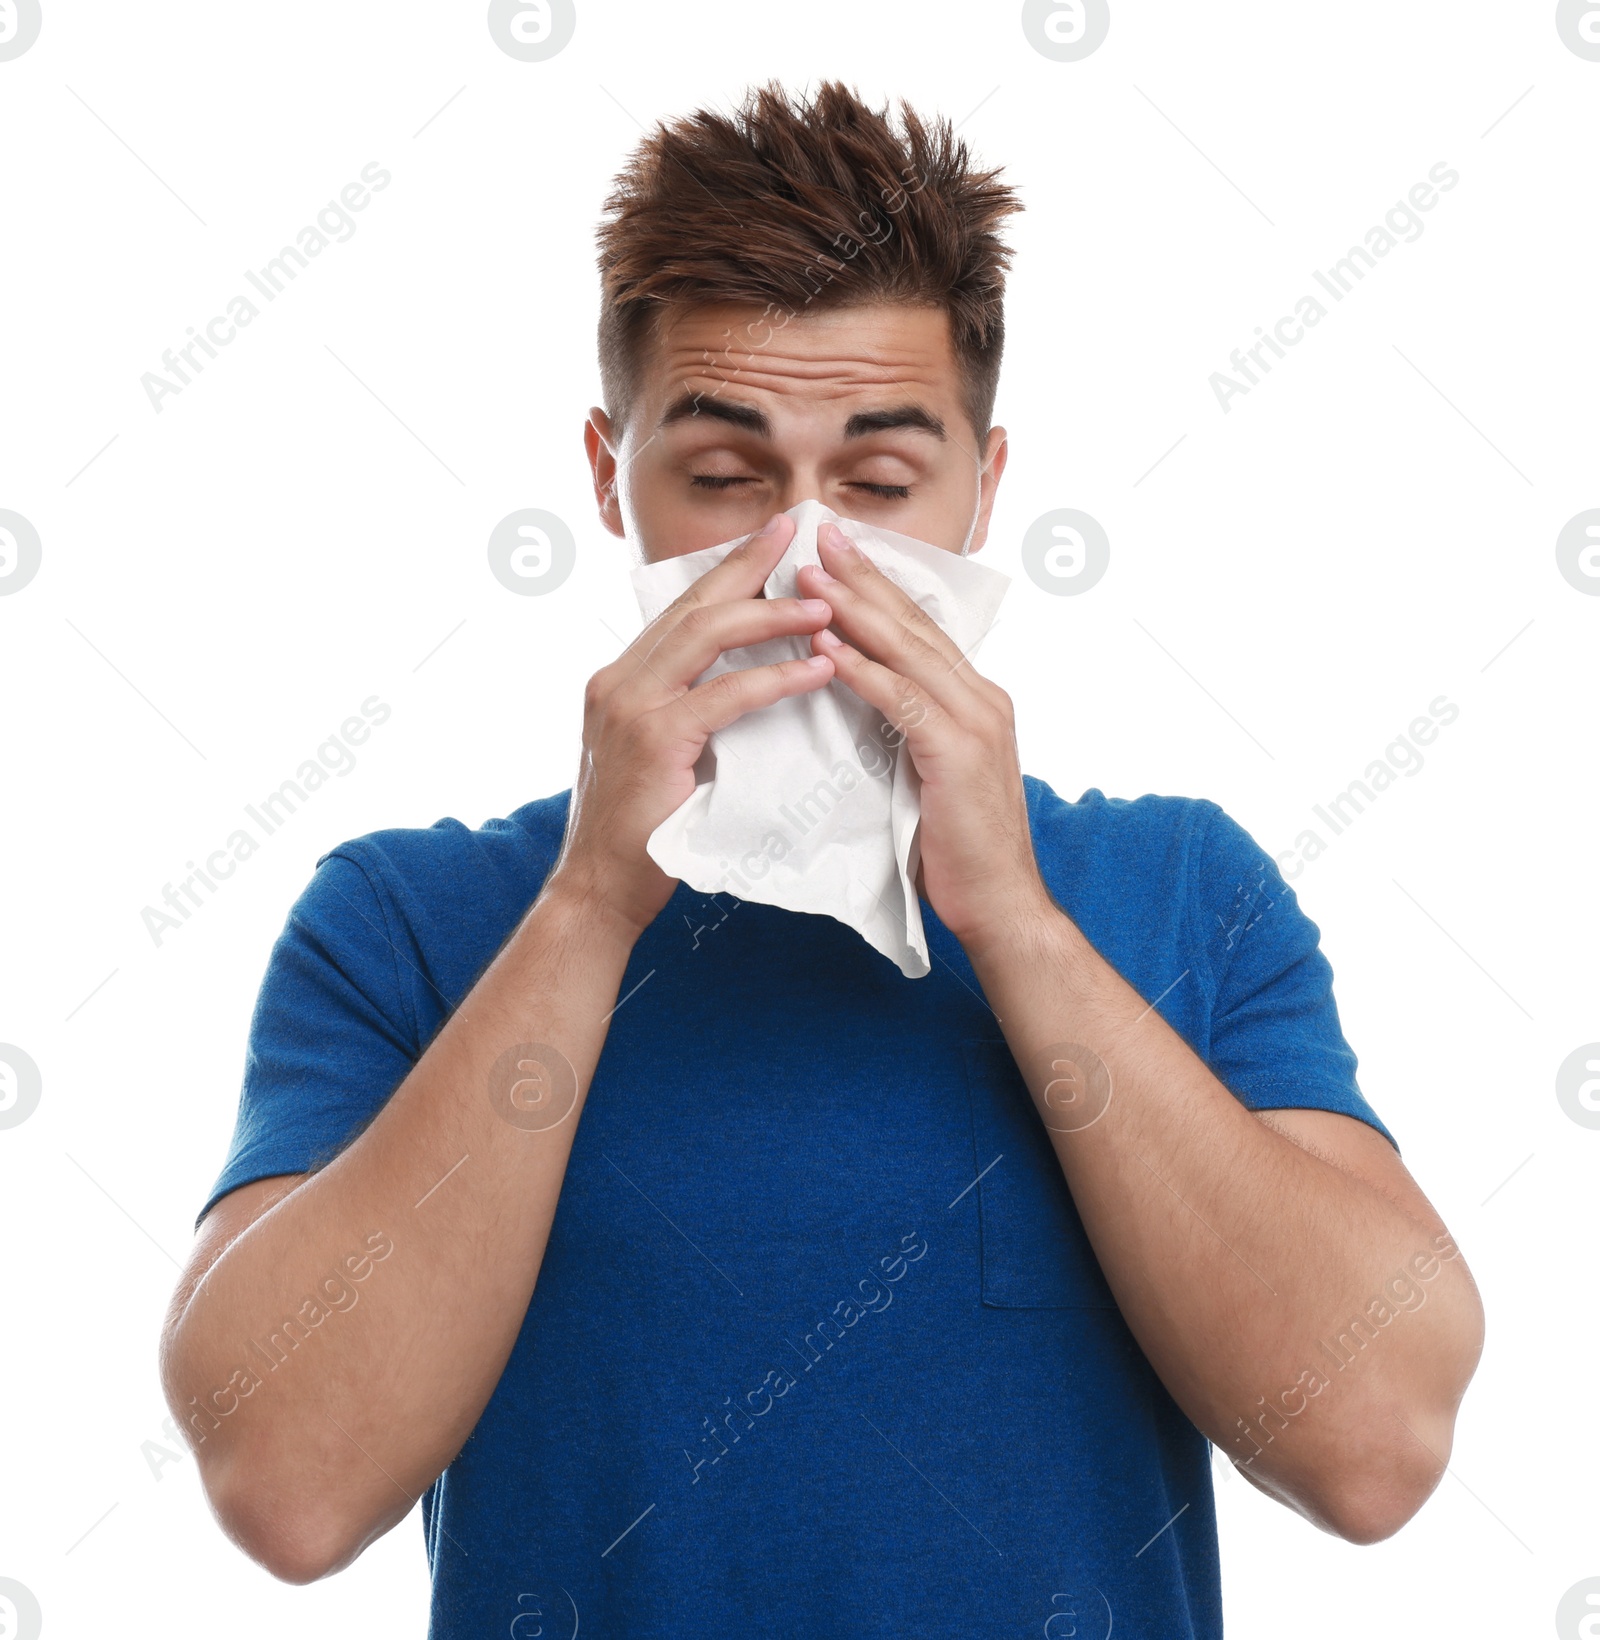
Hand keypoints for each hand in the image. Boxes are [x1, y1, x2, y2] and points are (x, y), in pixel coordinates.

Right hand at [548, 514, 836, 936]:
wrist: (601, 889)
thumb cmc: (641, 832)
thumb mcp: (662, 755)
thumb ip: (688, 713)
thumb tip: (741, 685)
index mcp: (621, 678)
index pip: (682, 610)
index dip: (728, 571)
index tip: (773, 538)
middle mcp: (618, 680)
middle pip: (694, 605)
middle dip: (749, 565)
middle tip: (799, 533)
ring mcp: (629, 706)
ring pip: (707, 637)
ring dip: (772, 616)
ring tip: (825, 606)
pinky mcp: (653, 739)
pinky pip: (724, 695)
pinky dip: (775, 677)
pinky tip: (818, 668)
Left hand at [795, 522, 1054, 953]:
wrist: (1000, 904)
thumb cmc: (956, 851)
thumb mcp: (927, 776)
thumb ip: (906, 733)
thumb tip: (862, 708)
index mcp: (975, 699)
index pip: (919, 630)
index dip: (877, 588)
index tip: (835, 553)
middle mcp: (982, 697)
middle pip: (914, 623)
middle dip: (864, 576)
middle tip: (819, 534)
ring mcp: (975, 721)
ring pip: (907, 651)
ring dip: (854, 609)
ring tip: (810, 575)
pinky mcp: (958, 753)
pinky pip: (902, 700)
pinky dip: (862, 669)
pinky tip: (827, 645)